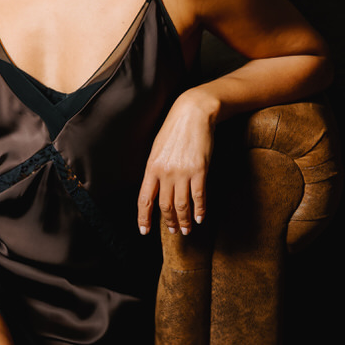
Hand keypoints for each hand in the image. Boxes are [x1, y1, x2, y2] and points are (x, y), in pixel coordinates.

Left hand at [137, 89, 218, 235]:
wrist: (194, 113)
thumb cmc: (174, 129)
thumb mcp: (157, 149)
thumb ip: (155, 170)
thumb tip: (155, 189)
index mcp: (151, 168)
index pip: (144, 199)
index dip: (144, 218)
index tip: (145, 231)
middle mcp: (165, 173)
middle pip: (164, 206)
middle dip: (169, 222)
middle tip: (174, 231)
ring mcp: (183, 172)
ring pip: (181, 205)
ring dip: (184, 220)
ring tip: (187, 229)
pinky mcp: (200, 170)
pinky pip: (199, 196)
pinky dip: (200, 210)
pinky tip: (200, 217)